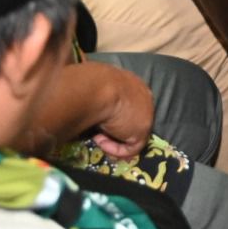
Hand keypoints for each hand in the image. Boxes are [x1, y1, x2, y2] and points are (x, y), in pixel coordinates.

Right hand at [18, 60, 154, 159]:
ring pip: (128, 133)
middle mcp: (141, 93)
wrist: (93, 89)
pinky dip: (113, 148)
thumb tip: (81, 102)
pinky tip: (100, 140)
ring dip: (111, 137)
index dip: (110, 113)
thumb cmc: (86, 84)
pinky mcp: (143, 130)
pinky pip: (129, 147)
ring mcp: (146, 111)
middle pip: (130, 116)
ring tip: (95, 135)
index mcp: (128, 80)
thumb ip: (93, 95)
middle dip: (114, 127)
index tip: (95, 119)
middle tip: (95, 132)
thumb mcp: (90, 87)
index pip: (124, 100)